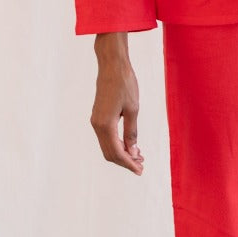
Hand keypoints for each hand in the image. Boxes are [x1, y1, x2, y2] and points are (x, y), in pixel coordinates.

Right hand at [91, 33, 144, 173]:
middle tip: (141, 165)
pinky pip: (106, 137)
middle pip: (109, 153)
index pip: (117, 152)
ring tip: (138, 157)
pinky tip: (130, 145)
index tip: (140, 170)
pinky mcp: (98, 116)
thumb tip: (133, 151)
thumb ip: (131, 131)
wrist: (112, 66)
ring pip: (107, 146)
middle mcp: (97, 125)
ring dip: (122, 154)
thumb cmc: (125, 84)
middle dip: (125, 161)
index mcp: (105, 124)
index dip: (128, 163)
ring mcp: (96, 121)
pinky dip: (117, 144)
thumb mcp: (133, 109)